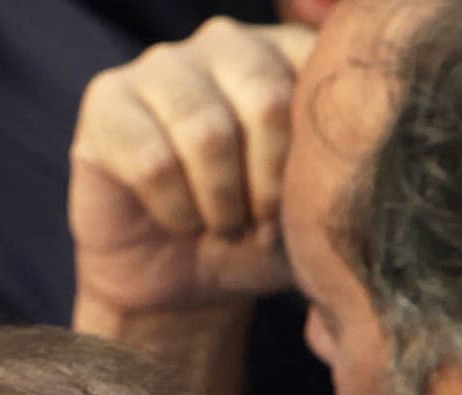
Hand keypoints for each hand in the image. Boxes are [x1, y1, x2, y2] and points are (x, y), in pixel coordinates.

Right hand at [69, 20, 313, 330]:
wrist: (181, 285)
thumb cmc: (255, 237)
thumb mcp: (313, 206)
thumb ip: (338, 164)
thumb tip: (355, 149)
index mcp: (287, 50)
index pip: (319, 81)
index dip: (311, 161)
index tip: (301, 209)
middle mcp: (226, 42)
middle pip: (265, 100)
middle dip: (267, 185)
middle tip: (259, 226)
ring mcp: (161, 66)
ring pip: (207, 132)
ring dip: (220, 203)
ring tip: (220, 227)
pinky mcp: (106, 103)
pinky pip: (152, 161)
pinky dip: (175, 210)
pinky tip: (177, 222)